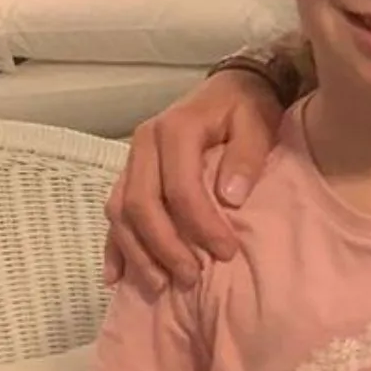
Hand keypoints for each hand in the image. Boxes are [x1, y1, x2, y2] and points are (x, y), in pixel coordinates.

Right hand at [102, 68, 281, 291]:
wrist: (233, 85)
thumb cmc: (247, 107)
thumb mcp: (256, 123)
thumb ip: (246, 156)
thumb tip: (230, 198)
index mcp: (175, 129)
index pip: (180, 188)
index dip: (200, 225)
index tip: (226, 252)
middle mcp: (144, 145)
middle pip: (141, 205)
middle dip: (164, 247)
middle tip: (192, 278)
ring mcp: (132, 160)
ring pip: (121, 213)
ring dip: (138, 253)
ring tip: (161, 286)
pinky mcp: (130, 174)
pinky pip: (113, 214)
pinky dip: (115, 246)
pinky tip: (116, 277)